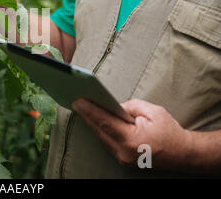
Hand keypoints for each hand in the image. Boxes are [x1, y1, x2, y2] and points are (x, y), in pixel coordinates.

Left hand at [72, 98, 193, 170]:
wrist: (183, 153)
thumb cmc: (169, 131)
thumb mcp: (152, 111)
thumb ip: (129, 107)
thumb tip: (113, 106)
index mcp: (132, 139)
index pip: (105, 122)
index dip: (89, 110)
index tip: (78, 101)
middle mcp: (124, 152)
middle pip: (100, 130)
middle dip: (88, 114)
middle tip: (77, 101)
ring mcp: (123, 158)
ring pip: (102, 137)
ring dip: (93, 122)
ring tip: (82, 107)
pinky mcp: (123, 158)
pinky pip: (108, 141)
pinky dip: (102, 130)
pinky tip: (95, 119)